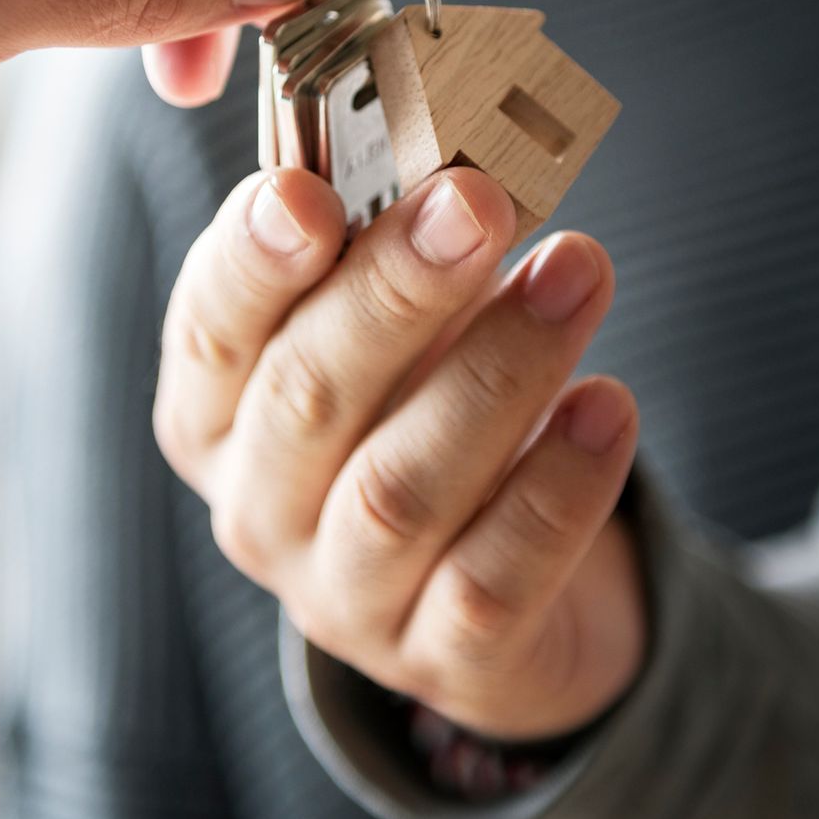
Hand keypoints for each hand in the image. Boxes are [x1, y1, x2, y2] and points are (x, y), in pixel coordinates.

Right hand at [154, 167, 645, 740]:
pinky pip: (495, 578)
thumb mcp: (390, 333)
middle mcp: (259, 509)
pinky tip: (608, 405)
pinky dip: (556, 487)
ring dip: (497, 370)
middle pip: (308, 399)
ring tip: (578, 270)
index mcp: (217, 412)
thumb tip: (461, 160)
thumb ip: (397, 252)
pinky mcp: (441, 658)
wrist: (493, 594)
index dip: (251, 260)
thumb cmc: (421, 418)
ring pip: (404, 488)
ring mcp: (342, 596)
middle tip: (477, 202)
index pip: (210, 330)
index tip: (307, 191)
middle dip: (394, 291)